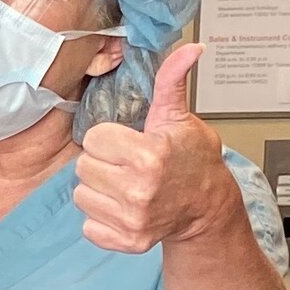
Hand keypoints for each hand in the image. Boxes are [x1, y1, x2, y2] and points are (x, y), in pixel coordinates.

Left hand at [72, 40, 236, 255]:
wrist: (207, 206)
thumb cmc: (192, 160)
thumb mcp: (180, 117)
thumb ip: (172, 81)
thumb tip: (190, 48)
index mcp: (150, 155)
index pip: (93, 139)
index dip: (109, 138)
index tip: (129, 143)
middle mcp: (140, 190)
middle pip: (83, 167)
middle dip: (102, 162)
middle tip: (128, 165)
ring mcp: (134, 219)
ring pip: (82, 196)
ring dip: (99, 190)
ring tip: (126, 185)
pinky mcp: (128, 241)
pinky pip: (88, 225)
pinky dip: (101, 217)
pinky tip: (124, 207)